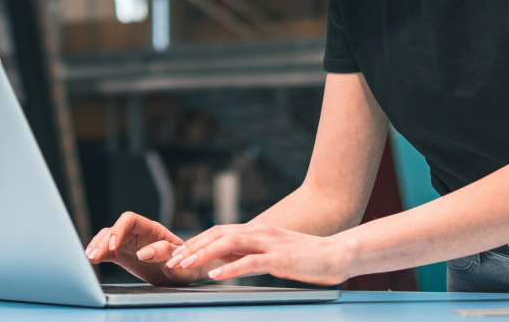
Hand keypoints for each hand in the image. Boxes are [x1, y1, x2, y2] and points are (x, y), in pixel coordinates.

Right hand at [85, 211, 203, 285]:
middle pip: (115, 229)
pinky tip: (91, 259)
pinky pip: (108, 250)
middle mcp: (139, 233)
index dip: (119, 229)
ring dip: (98, 246)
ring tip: (89, 258)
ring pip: (108, 238)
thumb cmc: (186, 265)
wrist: (186, 274)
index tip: (114, 245)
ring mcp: (130, 243)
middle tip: (94, 256)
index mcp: (153, 229)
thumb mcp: (180, 261)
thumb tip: (143, 252)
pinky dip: (99, 253)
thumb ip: (164, 253)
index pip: (130, 219)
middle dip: (103, 241)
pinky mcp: (124, 255)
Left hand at [165, 223, 354, 285]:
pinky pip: (250, 262)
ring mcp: (269, 244)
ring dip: (204, 254)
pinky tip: (216, 276)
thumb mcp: (271, 254)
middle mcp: (259, 232)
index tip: (176, 254)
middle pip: (217, 234)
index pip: (218, 232)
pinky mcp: (280, 259)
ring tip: (186, 265)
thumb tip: (223, 262)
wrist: (336, 254)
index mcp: (256, 231)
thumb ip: (248, 254)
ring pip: (229, 244)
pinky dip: (230, 269)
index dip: (195, 242)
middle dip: (192, 247)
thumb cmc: (304, 257)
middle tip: (171, 260)